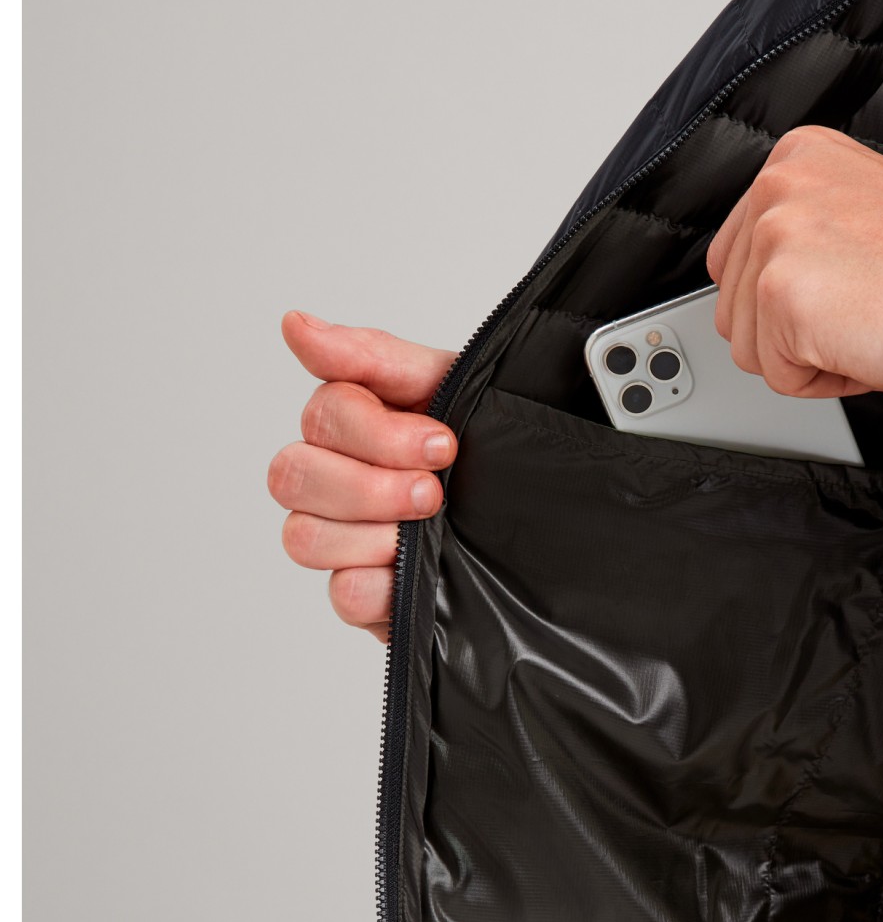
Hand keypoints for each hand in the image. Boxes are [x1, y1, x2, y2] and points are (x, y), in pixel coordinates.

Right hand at [269, 311, 458, 642]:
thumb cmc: (490, 446)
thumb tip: (296, 326)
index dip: (378, 433)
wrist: (550, 519)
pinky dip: (379, 586)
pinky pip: (341, 595)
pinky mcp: (369, 596)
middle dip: (370, 486)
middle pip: (293, 476)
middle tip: (432, 492)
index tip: (442, 443)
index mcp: (354, 424)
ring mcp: (346, 540)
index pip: (323, 415)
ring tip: (429, 530)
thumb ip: (375, 357)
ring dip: (374, 534)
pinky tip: (411, 574)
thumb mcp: (452, 387)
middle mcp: (336, 479)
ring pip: (304, 537)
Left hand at [705, 125, 882, 400]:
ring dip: (809, 358)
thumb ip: (805, 232)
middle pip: (734, 305)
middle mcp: (778, 184)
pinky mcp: (780, 293)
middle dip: (792, 333)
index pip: (737, 257)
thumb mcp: (862, 214)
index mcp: (797, 157)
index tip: (846, 293)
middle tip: (862, 315)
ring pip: (749, 346)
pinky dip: (825, 381)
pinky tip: (868, 346)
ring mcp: (774, 235)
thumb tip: (762, 284)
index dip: (791, 301)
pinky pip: (779, 375)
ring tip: (867, 327)